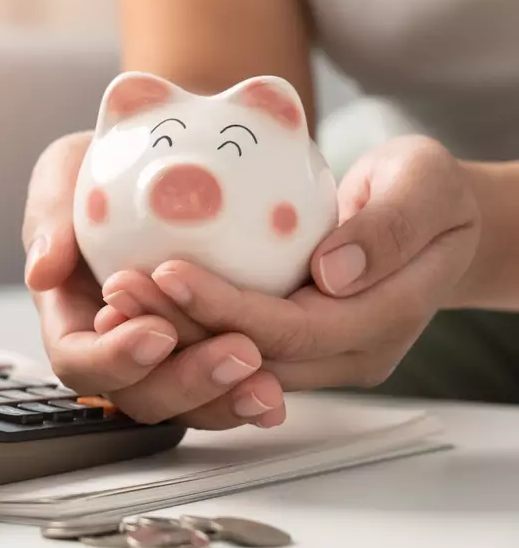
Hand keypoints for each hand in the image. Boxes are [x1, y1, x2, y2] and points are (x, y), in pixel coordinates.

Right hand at [22, 131, 285, 428]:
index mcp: (71, 317)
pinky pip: (223, 390)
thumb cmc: (100, 167)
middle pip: (139, 396)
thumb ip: (50, 217)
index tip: (157, 331)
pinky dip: (247, 396)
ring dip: (225, 401)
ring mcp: (164, 358)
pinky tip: (276, 395)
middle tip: (236, 351)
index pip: (78, 361)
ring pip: (186, 406)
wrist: (152, 159)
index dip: (114, 359)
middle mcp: (116, 350)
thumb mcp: (65, 172)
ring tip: (264, 384)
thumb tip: (43, 271)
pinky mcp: (207, 351)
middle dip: (186, 383)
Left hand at [101, 135, 480, 388]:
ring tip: (115, 299)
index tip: (169, 271)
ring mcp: (317, 357)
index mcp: (382, 320)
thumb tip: (330, 273)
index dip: (227, 307)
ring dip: (169, 336)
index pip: (292, 330)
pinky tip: (136, 306)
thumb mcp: (425, 185)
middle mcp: (346, 353)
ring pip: (230, 363)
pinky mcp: (289, 346)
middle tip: (119, 288)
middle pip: (250, 357)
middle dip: (180, 327)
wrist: (433, 221)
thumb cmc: (429, 193)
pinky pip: (228, 350)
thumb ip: (387, 227)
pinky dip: (182, 331)